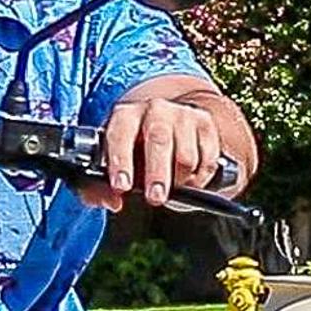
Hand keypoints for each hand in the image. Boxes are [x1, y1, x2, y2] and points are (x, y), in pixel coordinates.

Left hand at [80, 96, 221, 211]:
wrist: (169, 121)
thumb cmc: (135, 148)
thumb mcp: (115, 161)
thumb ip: (103, 185)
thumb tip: (112, 202)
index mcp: (125, 114)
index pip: (121, 135)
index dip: (121, 162)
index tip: (122, 186)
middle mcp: (155, 109)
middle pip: (159, 141)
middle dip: (157, 174)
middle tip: (155, 198)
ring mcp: (183, 115)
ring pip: (186, 156)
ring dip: (180, 180)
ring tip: (173, 187)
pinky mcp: (206, 125)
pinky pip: (207, 160)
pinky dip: (199, 178)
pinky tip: (189, 180)